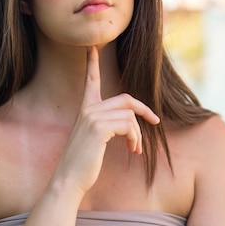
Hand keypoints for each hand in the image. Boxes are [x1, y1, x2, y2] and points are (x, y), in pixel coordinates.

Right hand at [54, 46, 159, 195]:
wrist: (69, 180)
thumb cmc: (83, 162)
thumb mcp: (95, 138)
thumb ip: (108, 124)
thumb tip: (131, 121)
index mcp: (85, 108)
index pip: (90, 80)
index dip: (92, 63)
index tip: (92, 46)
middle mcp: (88, 108)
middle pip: (126, 99)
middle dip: (144, 110)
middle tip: (155, 121)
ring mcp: (92, 116)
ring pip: (130, 115)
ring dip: (138, 133)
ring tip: (136, 148)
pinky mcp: (99, 127)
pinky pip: (128, 124)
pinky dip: (135, 137)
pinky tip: (132, 149)